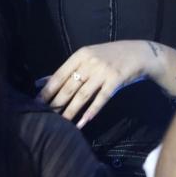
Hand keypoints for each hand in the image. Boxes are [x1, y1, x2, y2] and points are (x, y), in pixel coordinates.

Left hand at [39, 41, 161, 128]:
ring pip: (83, 95)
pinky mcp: (116, 81)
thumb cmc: (109, 57)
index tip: (36, 103)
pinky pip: (101, 99)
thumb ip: (66, 71)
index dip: (47, 90)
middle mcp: (90, 63)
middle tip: (46, 116)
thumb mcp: (87, 58)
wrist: (139, 53)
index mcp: (80, 55)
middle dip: (56, 103)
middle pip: (69, 87)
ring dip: (71, 111)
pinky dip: (91, 111)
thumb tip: (40, 82)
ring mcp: (103, 72)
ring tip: (62, 123)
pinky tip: (83, 122)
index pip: (59, 75)